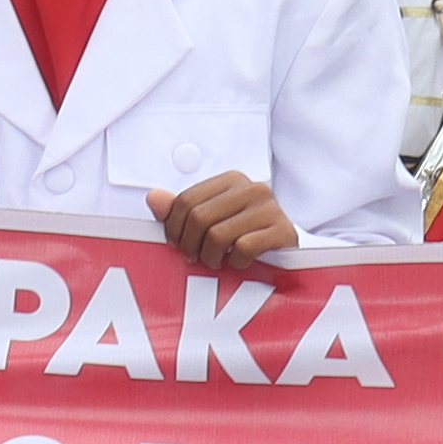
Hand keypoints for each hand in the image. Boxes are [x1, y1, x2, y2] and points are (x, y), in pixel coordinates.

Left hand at [152, 172, 301, 270]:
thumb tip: (153, 198)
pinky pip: (243, 249)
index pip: (186, 201)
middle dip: (191, 245)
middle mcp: (252, 189)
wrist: (288, 248)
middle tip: (195, 258)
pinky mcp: (283, 230)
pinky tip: (239, 263)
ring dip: (212, 257)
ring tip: (217, 262)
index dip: (174, 227)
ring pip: (218, 236)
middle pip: (199, 218)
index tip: (177, 244)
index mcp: (232, 180)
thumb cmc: (246, 233)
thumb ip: (181, 209)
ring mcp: (270, 208)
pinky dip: (236, 263)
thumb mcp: (213, 218)